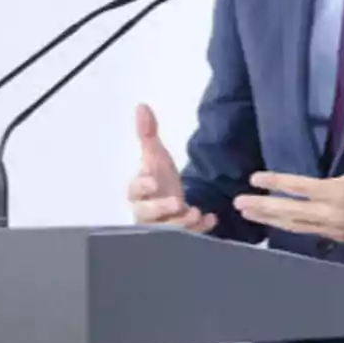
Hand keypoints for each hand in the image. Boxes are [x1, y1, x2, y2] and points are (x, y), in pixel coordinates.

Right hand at [127, 103, 216, 233]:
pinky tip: (209, 219)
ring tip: (195, 213)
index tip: (153, 181)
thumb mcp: (155, 156)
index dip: (142, 186)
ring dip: (180, 223)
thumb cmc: (158, 178)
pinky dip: (198, 229)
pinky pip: (186, 236)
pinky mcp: (177, 236)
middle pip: (146, 215)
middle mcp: (146, 211)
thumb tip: (142, 106)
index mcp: (138, 191)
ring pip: (165, 229)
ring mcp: (160, 226)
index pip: (134, 190)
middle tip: (177, 202)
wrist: (169, 200)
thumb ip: (147, 134)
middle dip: (161, 209)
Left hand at [233, 114, 343, 244]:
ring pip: (294, 225)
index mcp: (337, 193)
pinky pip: (306, 232)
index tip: (256, 179)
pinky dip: (288, 228)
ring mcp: (332, 229)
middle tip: (239, 203)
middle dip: (262, 206)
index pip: (299, 187)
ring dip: (270, 219)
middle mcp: (330, 214)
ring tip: (249, 214)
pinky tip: (277, 225)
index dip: (276, 182)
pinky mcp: (337, 238)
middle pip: (289, 211)